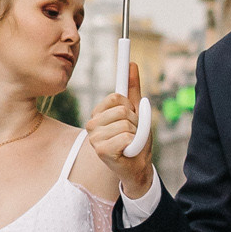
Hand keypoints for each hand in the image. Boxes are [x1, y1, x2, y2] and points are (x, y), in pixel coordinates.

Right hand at [87, 61, 154, 199]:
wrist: (138, 166)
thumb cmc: (135, 139)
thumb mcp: (136, 112)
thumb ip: (132, 89)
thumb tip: (132, 64)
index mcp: (99, 113)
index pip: (115, 97)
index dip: (127, 103)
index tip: (129, 102)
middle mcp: (92, 124)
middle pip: (122, 110)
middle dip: (135, 121)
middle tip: (132, 132)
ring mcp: (94, 138)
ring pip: (125, 124)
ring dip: (135, 134)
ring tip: (130, 142)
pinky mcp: (101, 150)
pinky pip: (126, 137)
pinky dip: (133, 144)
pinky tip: (127, 151)